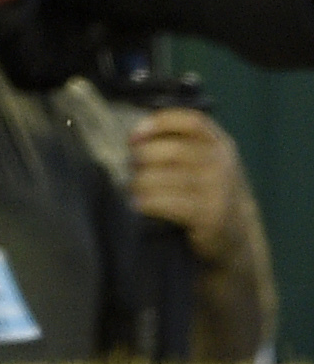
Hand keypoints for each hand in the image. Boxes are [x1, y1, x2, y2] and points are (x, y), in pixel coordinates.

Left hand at [130, 107, 243, 263]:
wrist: (234, 241)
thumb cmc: (208, 194)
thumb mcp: (207, 164)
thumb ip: (184, 144)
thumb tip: (136, 135)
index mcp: (222, 145)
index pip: (192, 121)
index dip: (160, 122)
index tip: (135, 135)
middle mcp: (223, 165)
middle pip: (173, 151)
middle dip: (143, 157)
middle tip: (129, 165)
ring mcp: (218, 192)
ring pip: (166, 177)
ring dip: (141, 181)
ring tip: (131, 186)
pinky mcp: (210, 218)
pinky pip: (169, 203)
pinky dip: (148, 202)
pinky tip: (138, 204)